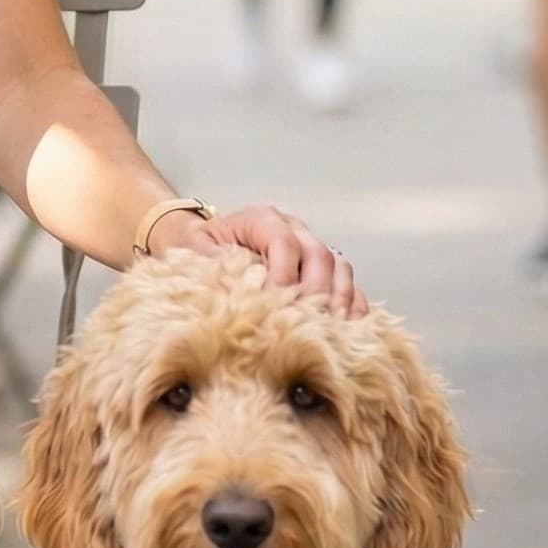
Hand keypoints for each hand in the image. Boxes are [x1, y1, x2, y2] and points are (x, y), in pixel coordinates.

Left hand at [151, 203, 366, 318]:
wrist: (204, 243)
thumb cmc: (199, 247)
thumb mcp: (196, 250)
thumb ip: (214, 263)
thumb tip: (236, 288)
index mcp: (262, 218)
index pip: (284, 242)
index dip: (284, 274)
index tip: (276, 303)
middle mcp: (293, 228)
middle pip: (319, 254)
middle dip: (315, 290)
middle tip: (306, 323)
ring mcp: (312, 246)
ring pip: (339, 267)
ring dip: (337, 299)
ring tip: (330, 329)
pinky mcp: (323, 269)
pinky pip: (348, 283)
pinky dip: (351, 305)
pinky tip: (345, 328)